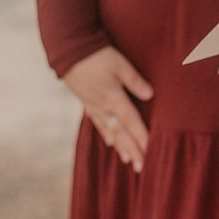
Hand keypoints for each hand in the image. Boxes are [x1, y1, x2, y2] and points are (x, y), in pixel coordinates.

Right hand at [62, 46, 152, 173]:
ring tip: (128, 161)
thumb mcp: (120, 64)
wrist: (68, 50)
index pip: (132, 123)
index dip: (142, 138)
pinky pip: (97, 123)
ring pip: (109, 131)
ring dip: (120, 146)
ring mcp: (93, 106)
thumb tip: (150, 95)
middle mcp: (103, 107)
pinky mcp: (86, 102)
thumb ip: (135, 81)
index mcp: (114, 98)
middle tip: (141, 168)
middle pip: (121, 132)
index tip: (151, 153)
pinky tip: (109, 142)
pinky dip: (105, 134)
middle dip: (132, 150)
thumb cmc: (96, 55)